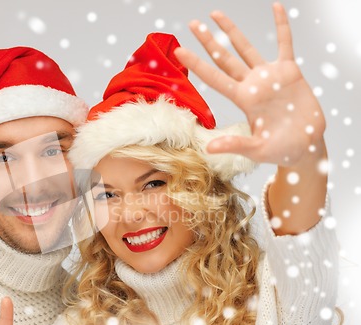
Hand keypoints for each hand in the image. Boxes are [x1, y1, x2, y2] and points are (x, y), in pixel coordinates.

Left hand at [175, 2, 324, 166]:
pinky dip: (281, 25)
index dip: (197, 64)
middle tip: (193, 24)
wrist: (306, 145)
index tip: (180, 51)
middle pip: (224, 58)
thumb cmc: (281, 150)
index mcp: (243, 100)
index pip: (214, 78)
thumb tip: (210, 149)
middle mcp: (251, 85)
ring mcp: (269, 76)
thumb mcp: (257, 149)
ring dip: (231, 31)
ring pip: (246, 48)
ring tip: (215, 14)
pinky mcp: (290, 71)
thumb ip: (235, 144)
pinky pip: (285, 43)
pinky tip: (275, 7)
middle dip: (208, 41)